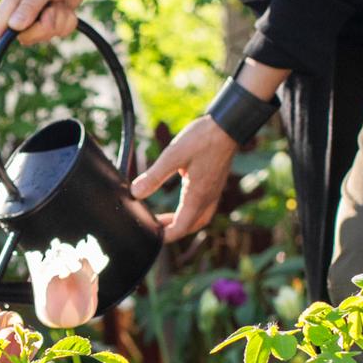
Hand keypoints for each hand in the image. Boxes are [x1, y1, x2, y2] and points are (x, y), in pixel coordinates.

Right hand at [0, 0, 97, 50]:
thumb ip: (30, 5)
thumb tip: (14, 26)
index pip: (1, 20)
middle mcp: (21, 6)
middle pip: (24, 34)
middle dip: (44, 27)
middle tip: (53, 11)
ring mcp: (36, 15)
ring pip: (42, 35)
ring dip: (58, 22)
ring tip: (61, 4)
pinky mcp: (50, 20)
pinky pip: (57, 33)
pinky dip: (66, 23)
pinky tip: (67, 8)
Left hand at [129, 115, 238, 242]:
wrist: (227, 127)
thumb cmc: (203, 139)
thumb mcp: (173, 155)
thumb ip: (154, 176)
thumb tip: (135, 193)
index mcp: (197, 196)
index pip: (180, 228)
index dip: (164, 236)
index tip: (150, 234)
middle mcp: (208, 198)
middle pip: (190, 227)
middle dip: (172, 231)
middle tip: (155, 227)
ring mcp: (214, 192)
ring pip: (199, 218)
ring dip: (183, 223)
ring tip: (166, 219)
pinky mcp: (215, 185)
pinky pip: (204, 208)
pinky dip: (191, 212)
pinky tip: (183, 202)